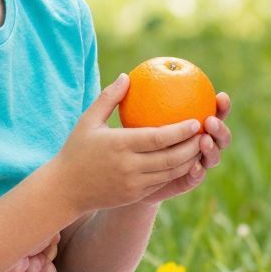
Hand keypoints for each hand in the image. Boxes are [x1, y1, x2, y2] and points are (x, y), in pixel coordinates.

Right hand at [53, 75, 208, 212]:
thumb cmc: (76, 150)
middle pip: (171, 157)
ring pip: (170, 173)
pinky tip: (187, 162)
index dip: (181, 131)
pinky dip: (177, 173)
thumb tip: (127, 76)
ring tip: (202, 146)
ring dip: (190, 161)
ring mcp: (133, 183)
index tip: (196, 120)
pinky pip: (162, 183)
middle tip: (206, 133)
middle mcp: (129, 166)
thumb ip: (108, 98)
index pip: (158, 138)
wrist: (64, 190)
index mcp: (120, 145)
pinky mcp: (134, 195)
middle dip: (193, 146)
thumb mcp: (88, 121)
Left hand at [133, 93, 230, 204]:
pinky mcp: (185, 182)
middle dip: (221, 129)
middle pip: (220, 136)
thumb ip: (123, 101)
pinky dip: (198, 172)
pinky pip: (195, 177)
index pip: (214, 112)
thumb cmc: (126, 142)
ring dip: (212, 149)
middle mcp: (199, 144)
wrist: (124, 174)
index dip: (222, 106)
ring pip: (212, 157)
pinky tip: (194, 166)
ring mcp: (194, 164)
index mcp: (194, 125)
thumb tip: (124, 76)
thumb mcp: (122, 120)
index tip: (221, 96)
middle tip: (210, 121)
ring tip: (203, 141)